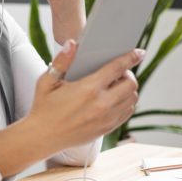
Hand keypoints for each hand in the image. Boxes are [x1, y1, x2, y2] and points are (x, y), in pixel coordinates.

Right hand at [28, 41, 144, 151]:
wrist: (42, 136)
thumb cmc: (43, 107)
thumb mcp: (47, 81)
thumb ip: (61, 61)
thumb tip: (72, 44)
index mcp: (88, 88)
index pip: (117, 68)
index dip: (130, 57)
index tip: (139, 52)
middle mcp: (101, 104)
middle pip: (131, 84)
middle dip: (128, 74)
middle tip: (118, 72)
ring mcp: (106, 118)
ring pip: (132, 99)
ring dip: (128, 89)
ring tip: (117, 85)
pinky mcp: (107, 128)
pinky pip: (127, 112)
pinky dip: (126, 103)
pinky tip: (115, 99)